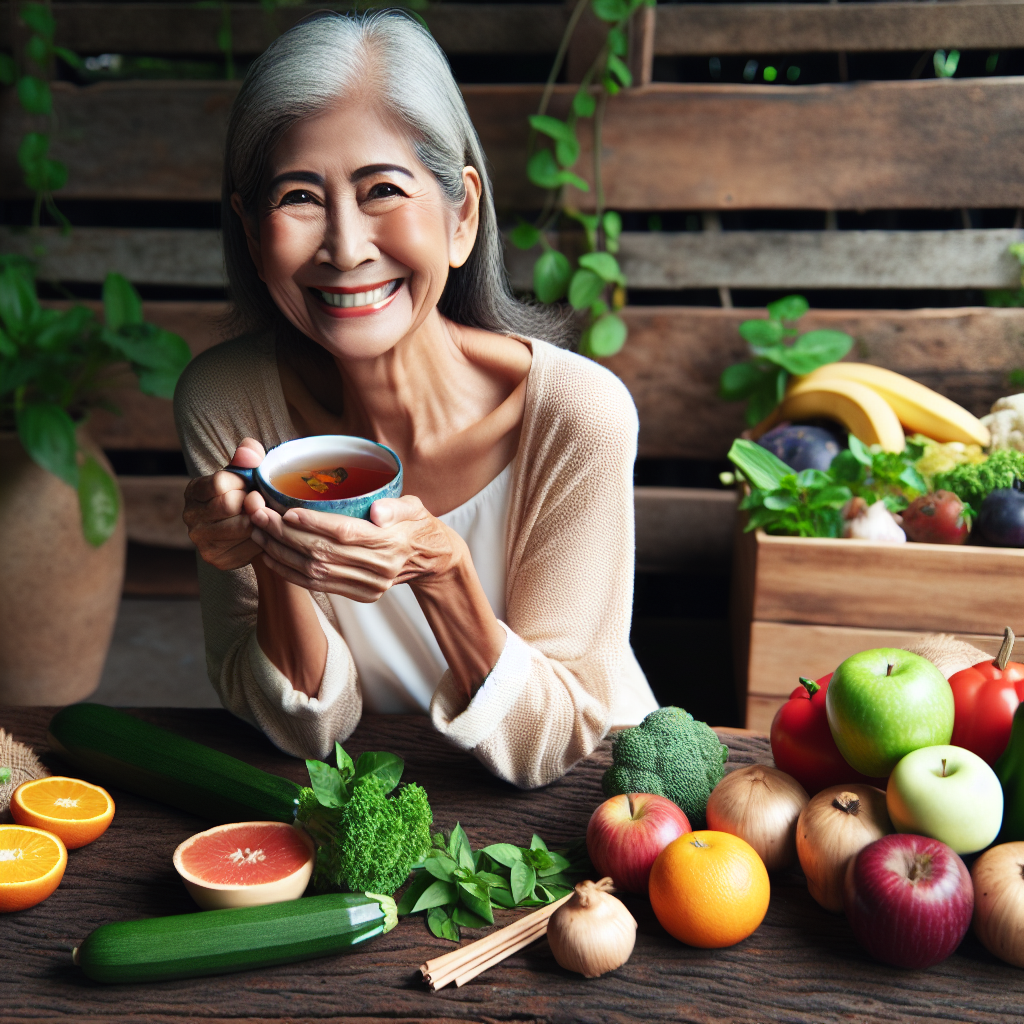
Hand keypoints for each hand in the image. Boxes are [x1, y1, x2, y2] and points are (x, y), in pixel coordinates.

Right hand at [183, 438, 270, 569]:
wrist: (247, 527)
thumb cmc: (245, 493)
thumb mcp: (244, 471)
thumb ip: (247, 456)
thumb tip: (250, 453)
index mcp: (194, 491)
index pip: (220, 483)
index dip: (243, 483)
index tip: (250, 485)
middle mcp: (190, 516)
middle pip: (230, 505)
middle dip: (253, 501)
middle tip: (260, 502)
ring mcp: (201, 540)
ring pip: (242, 526)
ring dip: (260, 520)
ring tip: (262, 515)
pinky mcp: (216, 559)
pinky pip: (249, 547)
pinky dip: (262, 538)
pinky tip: (260, 533)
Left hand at [249, 495, 464, 600]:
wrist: (431, 558)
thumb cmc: (416, 524)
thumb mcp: (416, 507)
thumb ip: (398, 506)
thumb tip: (378, 512)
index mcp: (391, 542)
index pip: (346, 533)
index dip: (314, 524)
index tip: (286, 511)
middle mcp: (379, 568)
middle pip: (324, 553)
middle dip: (286, 535)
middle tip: (260, 515)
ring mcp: (370, 585)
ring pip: (315, 571)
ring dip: (281, 553)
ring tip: (259, 533)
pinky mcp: (361, 595)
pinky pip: (318, 587)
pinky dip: (291, 573)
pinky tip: (272, 557)